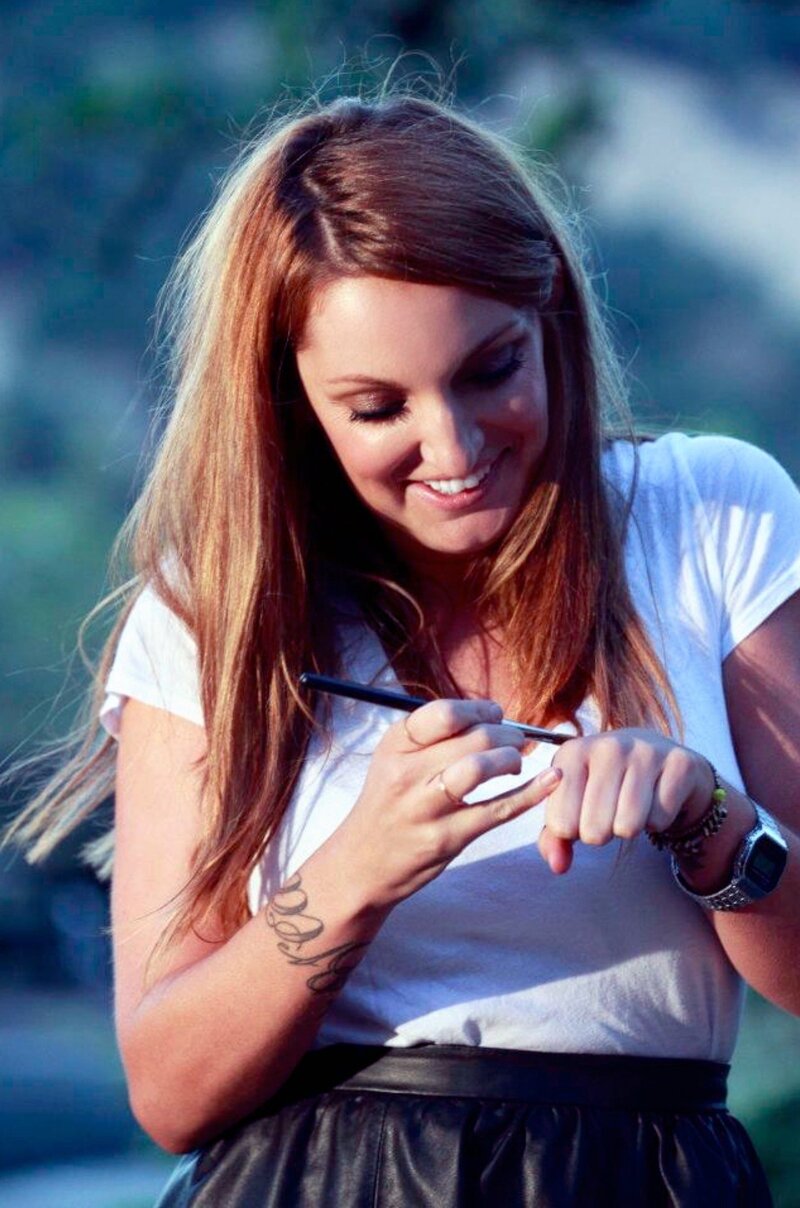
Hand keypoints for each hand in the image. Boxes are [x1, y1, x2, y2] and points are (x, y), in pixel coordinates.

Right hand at [335, 698, 561, 911]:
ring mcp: (426, 808)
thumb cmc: (388, 805)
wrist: (362, 864)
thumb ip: (434, 737)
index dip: (480, 710)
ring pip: (481, 767)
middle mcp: (407, 773)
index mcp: (395, 745)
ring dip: (511, 758)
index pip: (445, 713)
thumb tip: (492, 716)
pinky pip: (498, 810)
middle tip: (516, 742)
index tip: (495, 715)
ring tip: (516, 762)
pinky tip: (550, 781)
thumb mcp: (394, 760)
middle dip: (506, 734)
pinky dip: (531, 793)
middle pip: (473, 738)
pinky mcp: (448, 839)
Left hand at [537, 728, 715, 874]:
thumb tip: (557, 866)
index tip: (582, 814)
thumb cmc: (609, 785)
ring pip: (628, 826)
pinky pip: (660, 819)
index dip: (572, 833)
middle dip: (602, 833)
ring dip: (629, 829)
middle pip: (594, 829)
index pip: (560, 824)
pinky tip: (656, 801)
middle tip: (610, 813)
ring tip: (630, 808)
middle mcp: (608, 745)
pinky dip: (658, 822)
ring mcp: (646, 751)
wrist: (662, 760)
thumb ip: (555, 837)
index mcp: (572, 752)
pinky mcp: (680, 763)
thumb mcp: (575, 804)